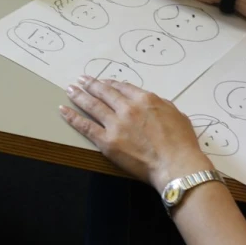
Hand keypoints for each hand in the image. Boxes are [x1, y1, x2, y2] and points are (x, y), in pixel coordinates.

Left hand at [60, 76, 213, 191]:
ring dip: (79, 95)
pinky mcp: (107, 142)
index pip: (123, 87)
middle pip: (105, 92)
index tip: (103, 82)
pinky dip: (72, 117)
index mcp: (145, 99)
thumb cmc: (182, 143)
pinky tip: (63, 110)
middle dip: (91, 84)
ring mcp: (116, 124)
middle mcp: (128, 108)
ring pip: (92, 105)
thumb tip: (153, 103)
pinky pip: (85, 127)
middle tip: (82, 79)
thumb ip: (162, 105)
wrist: (176, 164)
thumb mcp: (177, 114)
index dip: (111, 83)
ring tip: (70, 89)